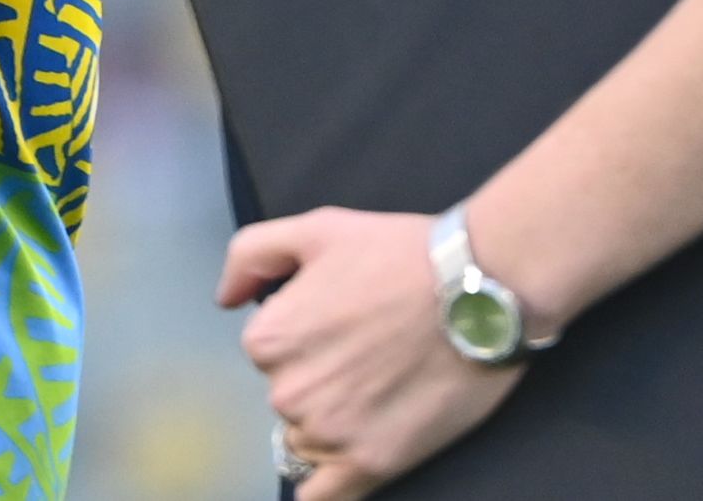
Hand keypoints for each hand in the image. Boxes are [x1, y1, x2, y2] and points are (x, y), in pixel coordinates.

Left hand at [222, 209, 522, 500]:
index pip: (269, 355)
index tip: (345, 325)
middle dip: (319, 382)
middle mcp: (286, 393)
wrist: (477, 292)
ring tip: (381, 393)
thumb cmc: (398, 255)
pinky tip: (344, 465)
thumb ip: (250, 256)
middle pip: (289, 399)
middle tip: (370, 356)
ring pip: (309, 442)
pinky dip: (324, 489)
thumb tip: (225, 300)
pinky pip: (322, 496)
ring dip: (333, 427)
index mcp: (266, 340)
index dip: (306, 339)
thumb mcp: (313, 229)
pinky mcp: (371, 465)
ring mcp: (329, 434)